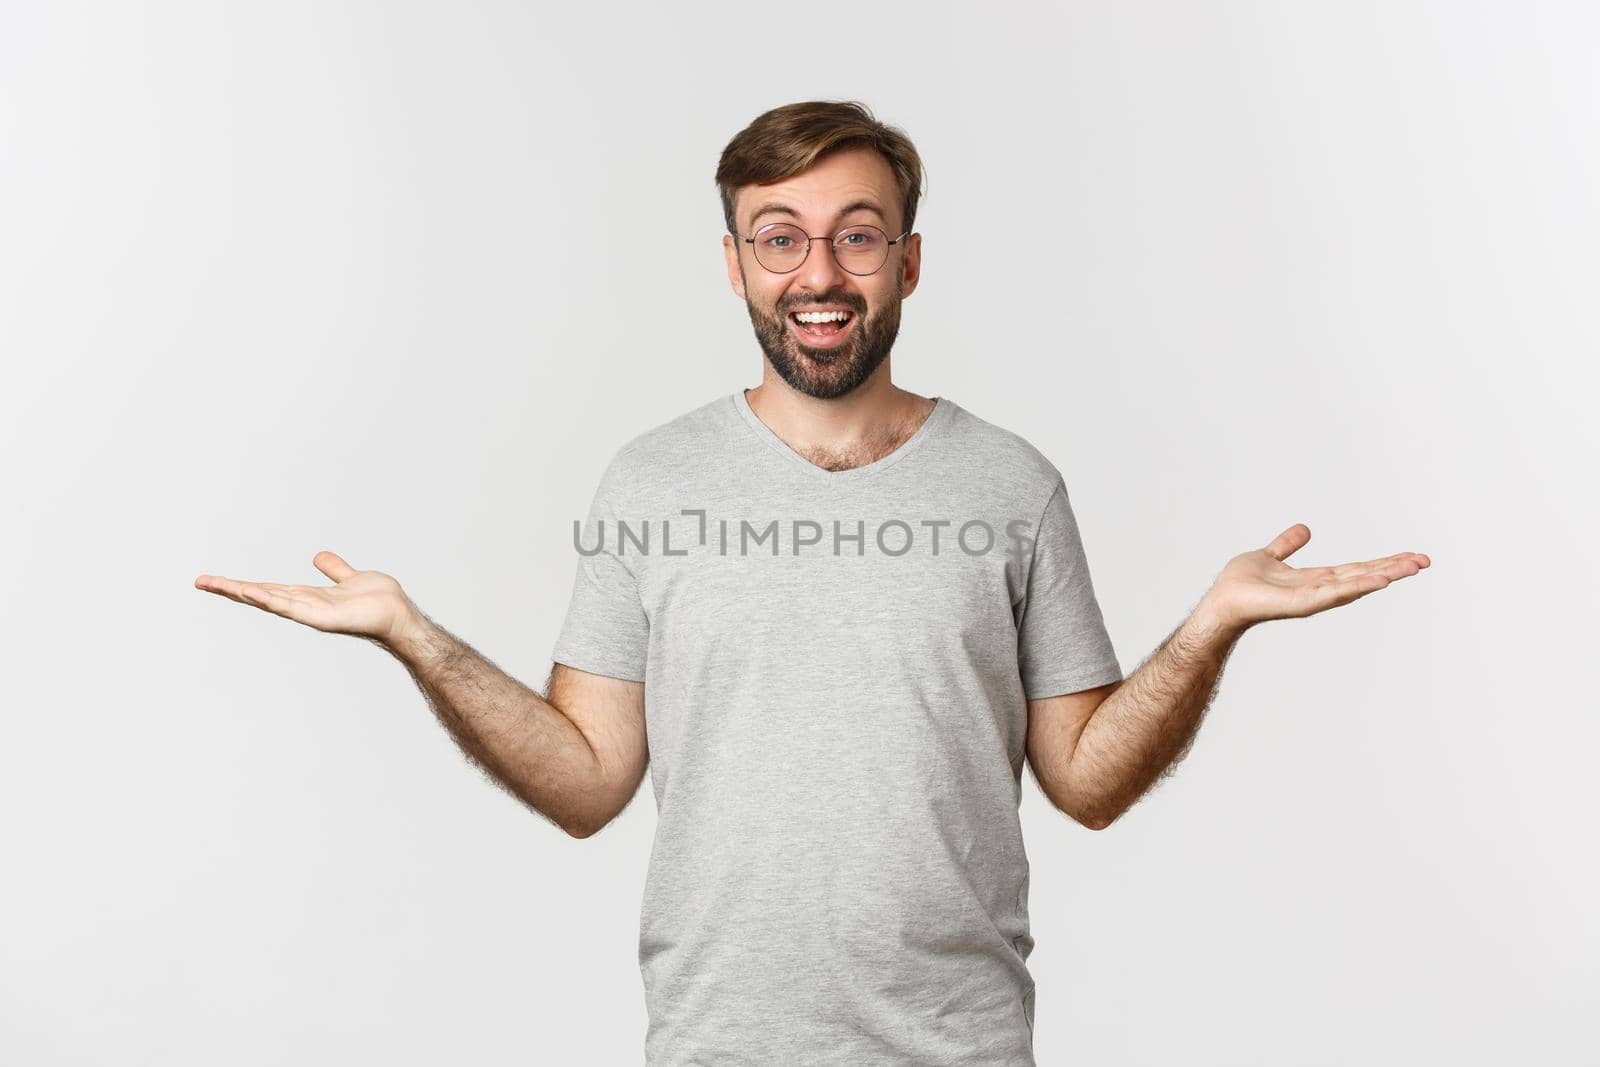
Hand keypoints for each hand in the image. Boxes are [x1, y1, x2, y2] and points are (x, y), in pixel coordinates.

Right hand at [194, 551, 421, 646]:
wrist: (399, 615)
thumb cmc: (379, 601)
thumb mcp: (350, 577)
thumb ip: (334, 569)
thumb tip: (317, 557)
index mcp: (307, 597)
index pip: (267, 588)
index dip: (241, 584)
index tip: (215, 580)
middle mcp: (304, 605)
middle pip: (260, 595)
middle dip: (230, 589)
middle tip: (200, 581)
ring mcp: (310, 613)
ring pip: (269, 600)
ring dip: (242, 593)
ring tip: (215, 584)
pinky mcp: (322, 618)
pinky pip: (292, 608)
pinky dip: (271, 600)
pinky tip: (251, 593)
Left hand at [1199, 524, 1429, 633]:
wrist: (1221, 601)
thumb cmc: (1240, 584)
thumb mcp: (1269, 555)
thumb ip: (1287, 544)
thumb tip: (1306, 529)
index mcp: (1315, 579)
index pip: (1356, 569)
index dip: (1382, 563)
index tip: (1411, 556)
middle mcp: (1319, 589)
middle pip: (1363, 577)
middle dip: (1394, 569)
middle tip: (1425, 561)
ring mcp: (1312, 598)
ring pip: (1354, 585)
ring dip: (1383, 576)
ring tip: (1410, 568)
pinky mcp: (1300, 603)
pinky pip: (1332, 594)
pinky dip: (1356, 587)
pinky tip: (1377, 581)